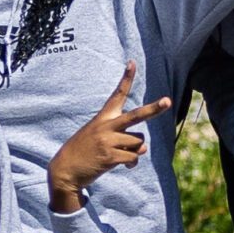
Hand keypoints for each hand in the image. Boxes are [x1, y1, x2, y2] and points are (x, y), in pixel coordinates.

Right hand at [48, 64, 170, 214]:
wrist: (65, 170)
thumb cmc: (85, 151)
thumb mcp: (99, 137)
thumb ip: (124, 138)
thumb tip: (144, 148)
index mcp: (103, 117)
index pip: (117, 95)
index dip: (126, 79)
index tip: (132, 62)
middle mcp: (107, 127)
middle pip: (136, 116)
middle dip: (154, 109)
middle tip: (168, 101)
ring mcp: (108, 142)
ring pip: (139, 143)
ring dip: (135, 150)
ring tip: (121, 154)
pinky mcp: (109, 157)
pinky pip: (133, 158)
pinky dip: (132, 163)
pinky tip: (124, 165)